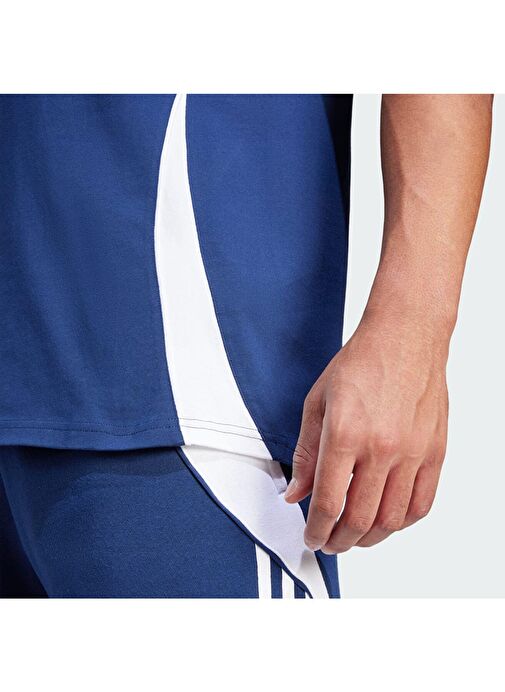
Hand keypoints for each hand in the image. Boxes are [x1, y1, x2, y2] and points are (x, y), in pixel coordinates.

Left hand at [284, 312, 448, 553]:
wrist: (405, 338)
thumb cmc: (361, 363)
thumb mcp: (317, 403)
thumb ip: (305, 453)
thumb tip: (296, 493)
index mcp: (345, 434)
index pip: (329, 503)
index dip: (317, 530)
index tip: (311, 537)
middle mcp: (381, 448)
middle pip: (359, 519)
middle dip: (339, 541)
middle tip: (329, 542)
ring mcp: (412, 453)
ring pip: (392, 520)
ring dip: (369, 538)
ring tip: (354, 536)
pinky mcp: (434, 452)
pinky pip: (421, 504)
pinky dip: (402, 523)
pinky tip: (388, 521)